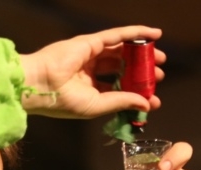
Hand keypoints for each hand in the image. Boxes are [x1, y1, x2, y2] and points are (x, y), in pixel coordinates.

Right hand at [19, 26, 165, 118]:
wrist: (39, 86)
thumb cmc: (61, 100)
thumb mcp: (97, 105)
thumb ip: (122, 102)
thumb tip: (146, 104)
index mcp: (88, 89)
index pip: (117, 88)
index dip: (135, 93)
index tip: (153, 99)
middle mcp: (90, 71)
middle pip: (121, 68)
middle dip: (141, 71)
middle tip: (159, 75)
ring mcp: (90, 54)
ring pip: (122, 51)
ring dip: (142, 53)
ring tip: (161, 58)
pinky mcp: (91, 42)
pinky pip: (118, 35)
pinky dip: (136, 33)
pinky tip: (153, 34)